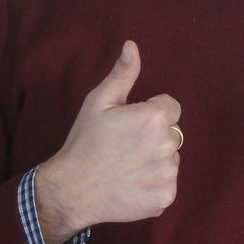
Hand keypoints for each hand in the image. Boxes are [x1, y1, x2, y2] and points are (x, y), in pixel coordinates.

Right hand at [35, 40, 181, 243]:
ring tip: (127, 165)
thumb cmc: (85, 142)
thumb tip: (132, 46)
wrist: (72, 189)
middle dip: (153, 135)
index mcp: (154, 118)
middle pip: (172, 132)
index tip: (129, 124)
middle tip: (125, 145)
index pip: (170, 107)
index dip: (149, 113)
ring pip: (170, 158)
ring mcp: (168, 174)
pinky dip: (153, 183)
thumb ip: (122, 74)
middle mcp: (168, 145)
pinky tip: (131, 183)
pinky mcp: (165, 197)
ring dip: (155, 159)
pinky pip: (167, 183)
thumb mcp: (99, 102)